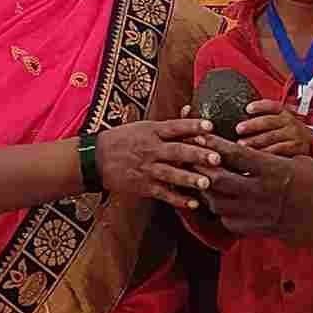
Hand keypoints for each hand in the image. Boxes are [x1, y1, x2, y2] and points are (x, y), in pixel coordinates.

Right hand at [94, 119, 220, 209]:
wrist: (96, 159)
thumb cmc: (122, 140)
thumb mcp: (142, 126)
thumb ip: (167, 124)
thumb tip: (189, 109)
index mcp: (152, 131)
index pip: (175, 127)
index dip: (192, 126)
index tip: (210, 126)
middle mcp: (151, 149)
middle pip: (177, 151)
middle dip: (197, 155)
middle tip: (216, 158)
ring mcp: (147, 169)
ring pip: (171, 174)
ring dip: (189, 178)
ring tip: (207, 183)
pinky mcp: (143, 186)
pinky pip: (163, 193)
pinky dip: (178, 199)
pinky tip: (193, 203)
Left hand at [204, 137, 312, 243]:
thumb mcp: (298, 160)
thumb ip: (270, 156)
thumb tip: (246, 150)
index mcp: (273, 170)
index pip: (235, 154)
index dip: (213, 144)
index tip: (201, 135)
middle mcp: (261, 192)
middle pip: (217, 180)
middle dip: (201, 168)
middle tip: (195, 159)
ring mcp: (258, 214)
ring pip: (217, 203)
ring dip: (208, 190)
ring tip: (205, 180)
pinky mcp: (257, 230)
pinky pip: (228, 221)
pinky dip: (221, 210)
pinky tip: (223, 201)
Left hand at [237, 99, 312, 155]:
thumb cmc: (293, 134)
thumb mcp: (284, 122)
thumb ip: (268, 119)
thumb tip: (242, 124)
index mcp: (285, 113)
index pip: (272, 106)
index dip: (260, 106)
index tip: (248, 108)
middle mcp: (290, 122)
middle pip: (268, 121)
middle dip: (252, 125)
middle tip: (239, 129)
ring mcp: (293, 135)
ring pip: (271, 137)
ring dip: (255, 141)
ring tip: (242, 145)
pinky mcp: (296, 149)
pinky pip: (278, 151)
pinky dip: (265, 153)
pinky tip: (255, 156)